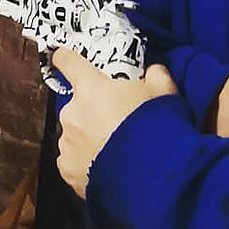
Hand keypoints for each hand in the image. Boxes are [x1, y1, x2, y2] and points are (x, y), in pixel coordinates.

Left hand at [53, 48, 176, 197]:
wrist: (150, 172)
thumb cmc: (154, 123)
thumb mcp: (164, 91)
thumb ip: (155, 74)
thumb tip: (152, 70)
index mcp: (91, 87)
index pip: (68, 62)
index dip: (66, 57)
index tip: (64, 56)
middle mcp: (72, 112)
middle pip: (77, 103)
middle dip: (92, 108)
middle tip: (116, 119)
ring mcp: (67, 142)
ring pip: (74, 132)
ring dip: (88, 135)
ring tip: (113, 147)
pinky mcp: (66, 170)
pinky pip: (73, 159)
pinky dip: (85, 160)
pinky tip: (105, 164)